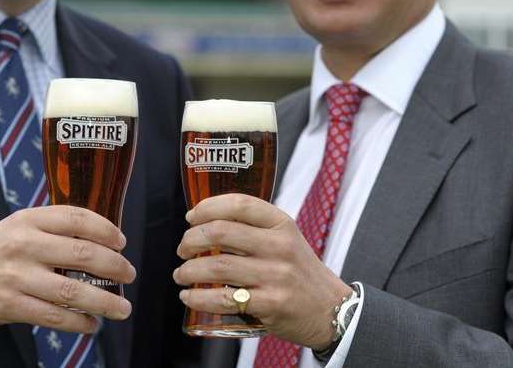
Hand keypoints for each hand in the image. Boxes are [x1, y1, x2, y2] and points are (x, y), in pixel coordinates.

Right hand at [0, 205, 134, 346]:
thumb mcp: (17, 226)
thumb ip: (52, 228)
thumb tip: (101, 236)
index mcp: (27, 220)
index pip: (76, 218)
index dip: (106, 229)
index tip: (122, 242)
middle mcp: (23, 245)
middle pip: (82, 253)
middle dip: (114, 266)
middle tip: (129, 274)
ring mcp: (16, 277)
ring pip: (71, 291)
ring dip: (104, 302)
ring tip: (122, 308)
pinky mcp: (10, 305)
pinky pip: (53, 316)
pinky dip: (78, 322)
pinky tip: (92, 324)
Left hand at [173, 194, 349, 349]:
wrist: (331, 309)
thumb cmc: (299, 271)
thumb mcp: (285, 238)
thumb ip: (253, 228)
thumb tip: (204, 222)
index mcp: (281, 224)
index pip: (238, 204)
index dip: (207, 207)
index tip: (191, 217)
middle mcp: (279, 246)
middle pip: (220, 232)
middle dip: (190, 239)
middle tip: (182, 248)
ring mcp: (276, 276)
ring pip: (217, 266)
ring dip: (188, 271)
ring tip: (181, 274)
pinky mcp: (271, 305)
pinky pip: (224, 299)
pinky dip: (198, 298)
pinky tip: (189, 297)